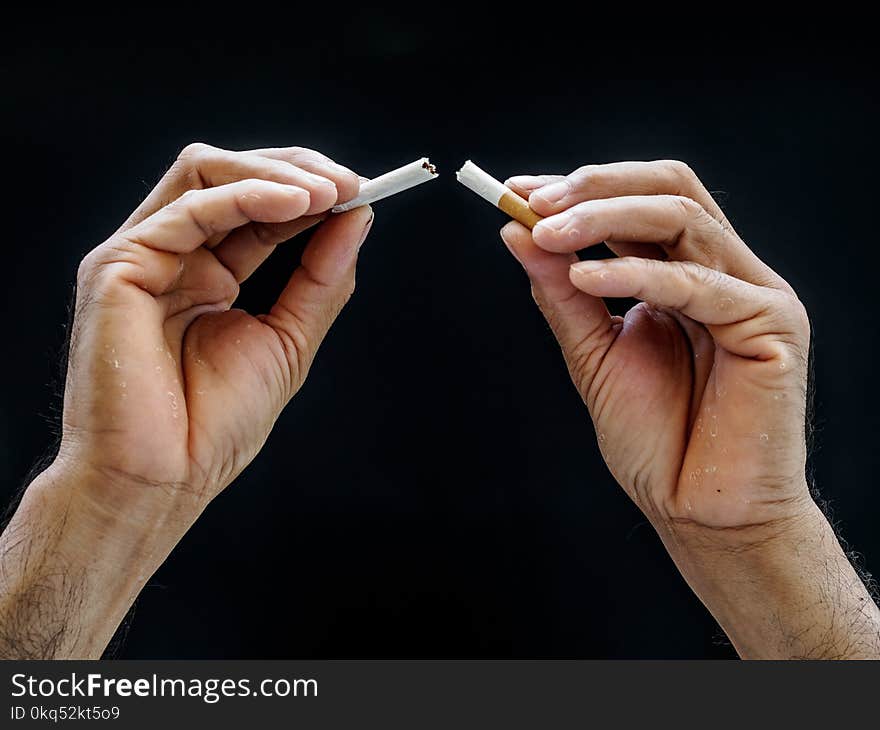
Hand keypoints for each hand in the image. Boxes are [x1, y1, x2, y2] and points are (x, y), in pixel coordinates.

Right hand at [0, 144, 371, 657]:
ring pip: (203, 173)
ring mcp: (143, 257)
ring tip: (329, 190)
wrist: (165, 479)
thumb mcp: (288, 339)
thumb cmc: (214, 426)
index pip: (259, 207)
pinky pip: (186, 210)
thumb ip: (320, 278)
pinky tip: (293, 203)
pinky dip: (245, 196)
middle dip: (295, 170)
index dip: (309, 192)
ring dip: (274, 173)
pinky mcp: (118, 266)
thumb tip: (357, 219)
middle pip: (230, 176)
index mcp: (208, 274)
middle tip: (350, 183)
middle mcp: (174, 256)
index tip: (362, 191)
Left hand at [501, 161, 879, 656]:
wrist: (696, 507)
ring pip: (683, 218)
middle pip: (669, 189)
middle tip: (534, 200)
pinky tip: (585, 276)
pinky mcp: (774, 325)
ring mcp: (753, 294)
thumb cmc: (656, 438)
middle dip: (595, 186)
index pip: (639, 202)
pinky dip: (636, 274)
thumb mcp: (593, 353)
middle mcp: (722, 273)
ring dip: (605, 217)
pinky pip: (698, 283)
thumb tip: (518, 233)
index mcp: (684, 274)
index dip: (581, 188)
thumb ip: (562, 292)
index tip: (519, 192)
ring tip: (545, 232)